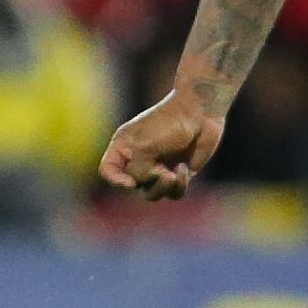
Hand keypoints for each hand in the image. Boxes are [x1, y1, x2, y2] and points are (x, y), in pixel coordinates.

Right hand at [99, 89, 225, 199]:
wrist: (200, 113)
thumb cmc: (168, 124)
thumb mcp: (144, 147)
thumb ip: (137, 170)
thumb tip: (143, 185)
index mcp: (124, 147)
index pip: (108, 171)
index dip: (116, 181)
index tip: (131, 182)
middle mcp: (139, 159)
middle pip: (133, 186)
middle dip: (148, 181)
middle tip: (163, 171)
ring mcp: (159, 167)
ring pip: (153, 194)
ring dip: (163, 187)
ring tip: (174, 174)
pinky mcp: (178, 173)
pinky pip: (173, 193)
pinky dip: (179, 185)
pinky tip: (184, 168)